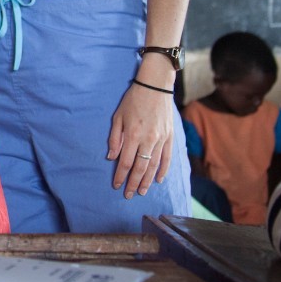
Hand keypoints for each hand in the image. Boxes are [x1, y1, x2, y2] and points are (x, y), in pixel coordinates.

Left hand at [107, 83, 174, 197]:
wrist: (155, 86)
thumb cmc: (133, 100)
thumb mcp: (118, 116)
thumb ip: (114, 138)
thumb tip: (111, 157)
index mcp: (132, 134)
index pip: (125, 162)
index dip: (120, 176)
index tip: (116, 185)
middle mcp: (147, 140)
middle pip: (139, 168)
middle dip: (133, 183)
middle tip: (128, 195)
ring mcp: (160, 139)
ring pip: (154, 166)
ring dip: (147, 181)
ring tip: (142, 191)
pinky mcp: (170, 137)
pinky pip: (166, 158)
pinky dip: (163, 170)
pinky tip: (158, 180)